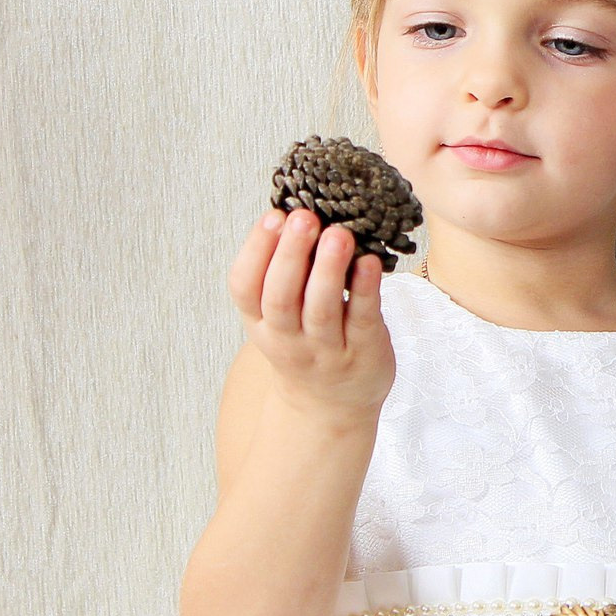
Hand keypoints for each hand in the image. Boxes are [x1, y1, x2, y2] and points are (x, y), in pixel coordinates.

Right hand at [229, 206, 393, 426]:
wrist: (330, 405)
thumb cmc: (305, 342)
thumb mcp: (278, 315)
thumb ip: (282, 272)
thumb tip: (294, 210)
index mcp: (260, 322)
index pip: (245, 287)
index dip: (255, 251)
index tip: (273, 216)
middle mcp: (287, 338)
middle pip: (281, 297)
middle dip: (290, 255)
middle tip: (304, 217)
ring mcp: (325, 350)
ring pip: (321, 310)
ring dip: (329, 270)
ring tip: (338, 234)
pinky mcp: (363, 353)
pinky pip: (362, 319)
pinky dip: (366, 290)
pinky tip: (370, 262)